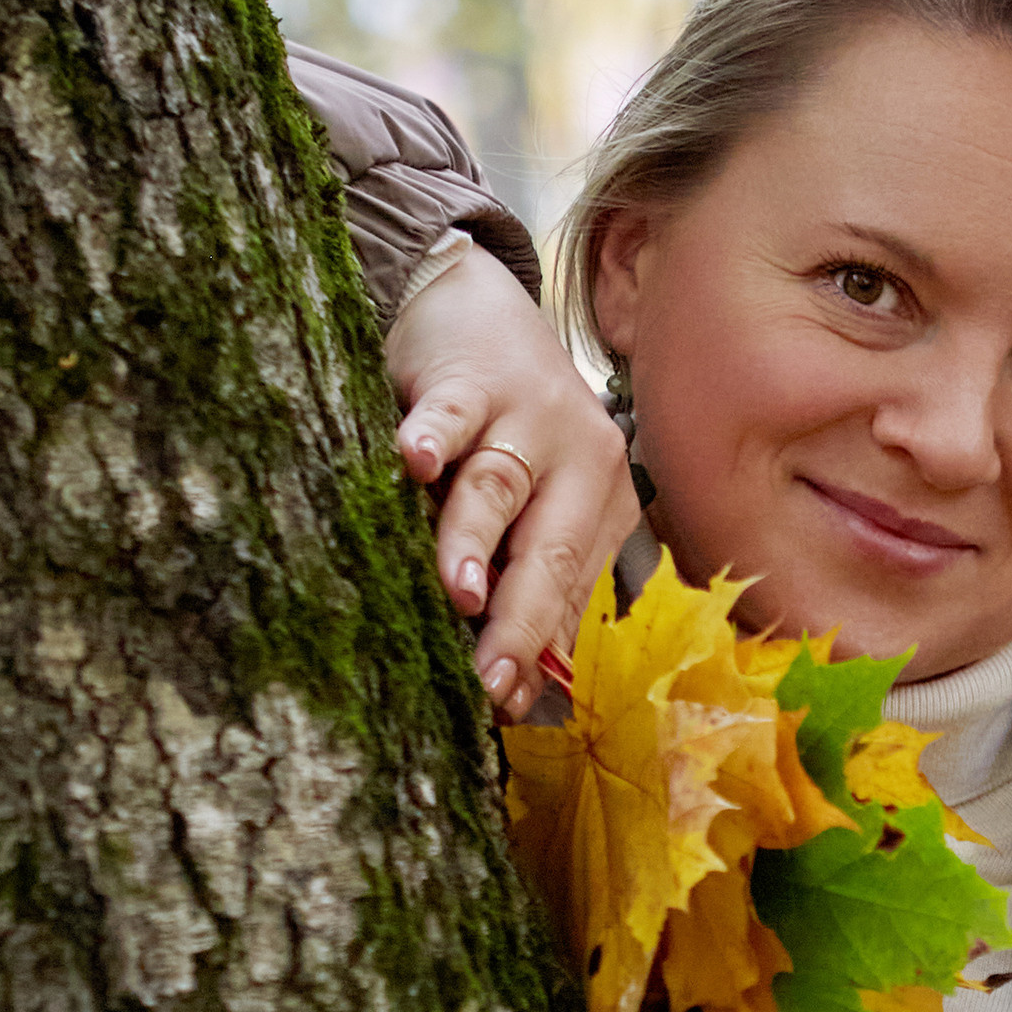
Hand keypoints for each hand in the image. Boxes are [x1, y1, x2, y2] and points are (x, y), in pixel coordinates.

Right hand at [386, 242, 641, 721]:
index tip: (507, 707)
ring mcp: (526, 413)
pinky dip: (431, 436)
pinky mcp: (470, 376)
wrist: (479, 303)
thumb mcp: (535, 500)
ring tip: (460, 592)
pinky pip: (448, 412)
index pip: (570, 590)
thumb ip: (536, 577)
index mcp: (601, 501)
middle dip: (519, 620)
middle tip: (490, 680)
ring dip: (477, 540)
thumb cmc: (505, 424)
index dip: (540, 651)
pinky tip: (411, 463)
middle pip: (548, 550)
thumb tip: (527, 684)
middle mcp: (578, 458)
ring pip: (501, 487)